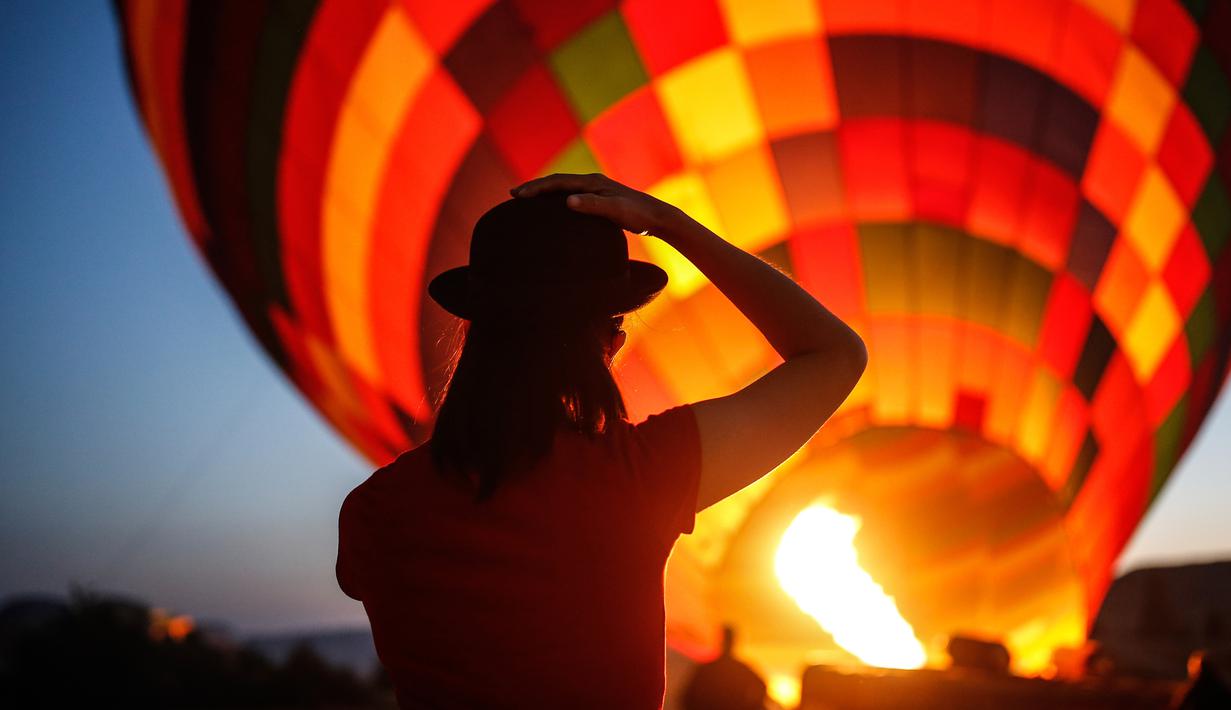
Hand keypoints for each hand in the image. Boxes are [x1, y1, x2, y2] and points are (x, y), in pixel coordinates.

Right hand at [510, 173, 684, 240]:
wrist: (657, 217)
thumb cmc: (637, 215)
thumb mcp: (614, 211)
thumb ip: (592, 205)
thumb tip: (568, 201)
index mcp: (592, 182)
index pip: (557, 182)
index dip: (536, 188)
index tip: (517, 195)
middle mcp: (592, 182)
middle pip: (557, 182)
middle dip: (534, 187)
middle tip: (513, 195)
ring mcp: (596, 190)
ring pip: (563, 188)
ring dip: (544, 193)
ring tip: (527, 200)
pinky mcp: (600, 199)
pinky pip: (572, 196)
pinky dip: (556, 200)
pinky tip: (553, 210)